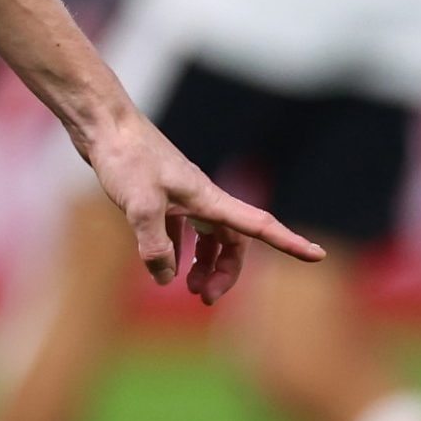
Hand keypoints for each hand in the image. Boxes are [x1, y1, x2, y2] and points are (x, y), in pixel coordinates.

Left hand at [83, 107, 324, 303]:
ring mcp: (180, 196)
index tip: (318, 256)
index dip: (289, 242)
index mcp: (208, 198)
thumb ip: (156, 244)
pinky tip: (163, 266)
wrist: (101, 123)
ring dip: (204, 264)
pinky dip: (179, 250)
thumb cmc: (125, 157)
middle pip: (232, 242)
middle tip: (205, 297)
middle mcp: (200, 197)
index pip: (258, 225)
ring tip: (188, 288)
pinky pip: (182, 230)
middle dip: (226, 271)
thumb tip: (167, 277)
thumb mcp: (140, 205)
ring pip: (208, 237)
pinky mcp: (159, 195)